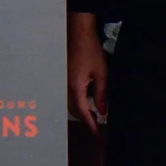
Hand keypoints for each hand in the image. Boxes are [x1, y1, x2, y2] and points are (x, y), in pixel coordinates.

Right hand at [68, 14, 108, 131]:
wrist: (78, 34)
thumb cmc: (90, 50)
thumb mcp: (101, 73)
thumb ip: (102, 94)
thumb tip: (102, 110)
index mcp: (75, 86)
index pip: (82, 111)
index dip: (90, 123)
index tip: (96, 132)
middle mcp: (66, 86)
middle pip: (74, 110)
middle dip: (85, 119)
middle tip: (96, 125)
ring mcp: (63, 81)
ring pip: (70, 103)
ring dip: (80, 110)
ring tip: (92, 114)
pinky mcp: (64, 76)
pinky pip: (69, 94)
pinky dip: (77, 101)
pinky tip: (86, 99)